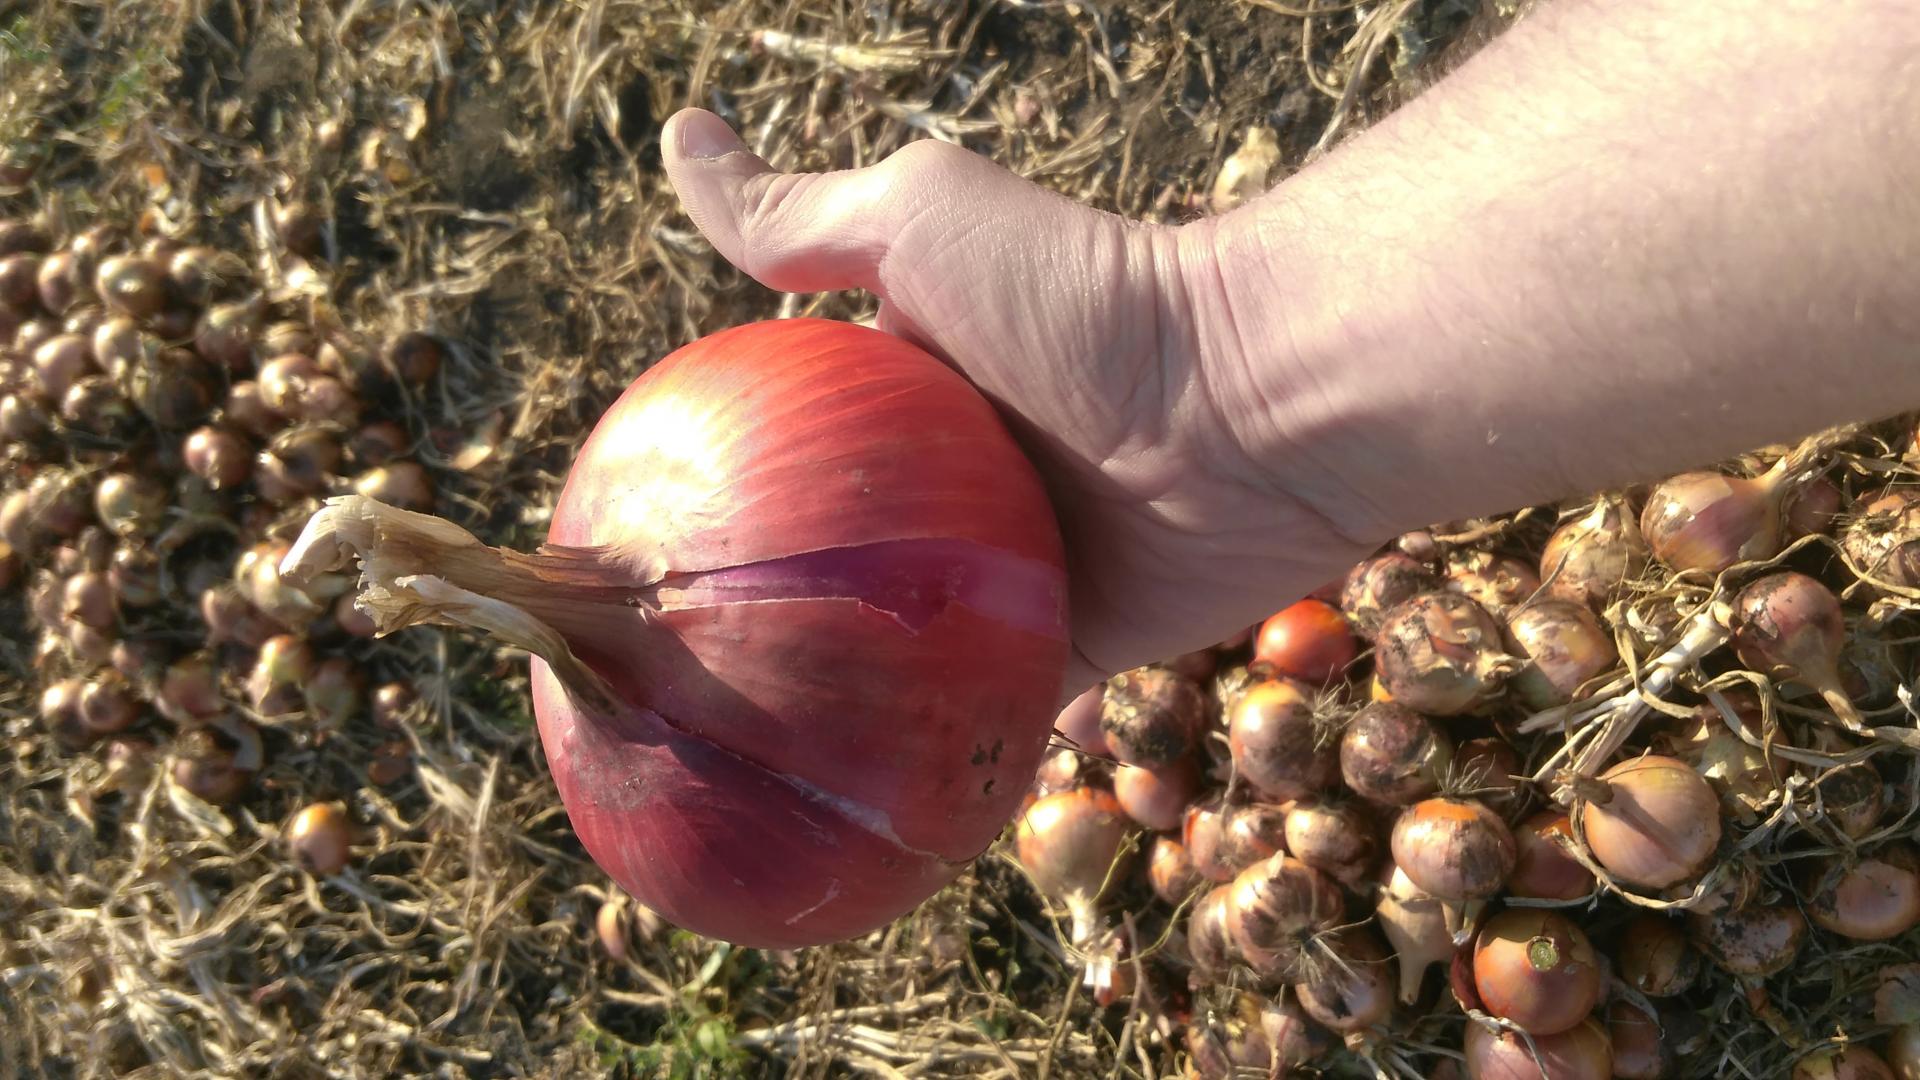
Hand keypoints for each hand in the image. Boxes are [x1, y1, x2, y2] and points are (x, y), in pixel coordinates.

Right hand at [662, 109, 1377, 699]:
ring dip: (831, 683)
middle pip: (836, 548)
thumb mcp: (925, 223)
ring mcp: (1012, 567)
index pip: (792, 437)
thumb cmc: (1085, 301)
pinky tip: (845, 777)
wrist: (1255, 408)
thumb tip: (680, 133)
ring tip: (722, 739)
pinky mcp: (1070, 642)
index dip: (718, 475)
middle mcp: (958, 481)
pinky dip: (927, 738)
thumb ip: (802, 213)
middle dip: (762, 598)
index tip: (636, 527)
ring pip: (896, 642)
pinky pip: (981, 703)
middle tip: (662, 659)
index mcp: (917, 389)